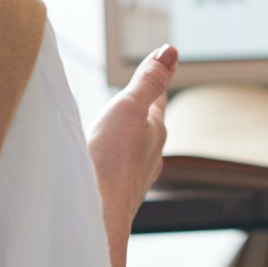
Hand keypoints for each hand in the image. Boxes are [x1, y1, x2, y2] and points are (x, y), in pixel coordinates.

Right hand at [87, 44, 175, 224]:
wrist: (96, 214)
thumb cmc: (111, 160)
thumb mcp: (129, 107)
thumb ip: (148, 81)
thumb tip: (171, 51)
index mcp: (155, 131)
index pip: (158, 98)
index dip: (157, 80)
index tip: (163, 63)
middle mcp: (151, 155)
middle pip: (150, 126)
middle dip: (143, 111)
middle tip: (141, 97)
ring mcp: (136, 178)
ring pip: (137, 151)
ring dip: (129, 138)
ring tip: (123, 131)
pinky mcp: (119, 195)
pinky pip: (120, 170)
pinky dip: (115, 160)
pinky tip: (106, 167)